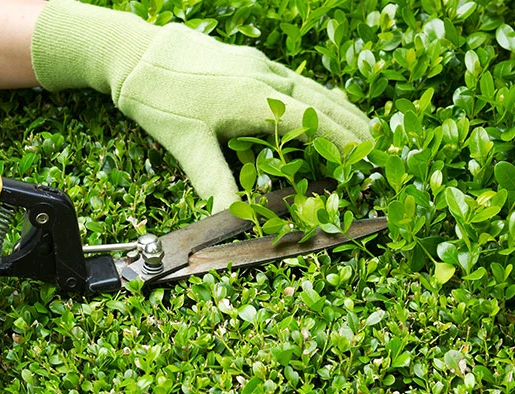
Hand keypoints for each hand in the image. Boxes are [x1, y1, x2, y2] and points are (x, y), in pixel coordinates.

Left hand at [31, 0, 371, 210]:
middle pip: (321, 103)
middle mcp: (264, 78)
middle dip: (352, 127)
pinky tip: (320, 101)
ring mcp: (258, 65)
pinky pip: (294, 78)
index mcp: (254, 100)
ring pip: (311, 87)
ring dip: (339, 108)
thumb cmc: (158, 98)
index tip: (364, 161)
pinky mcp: (249, 59)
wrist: (134, 52)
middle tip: (380, 149)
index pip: (311, 124)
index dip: (341, 144)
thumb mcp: (185, 144)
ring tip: (364, 126)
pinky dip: (316, 94)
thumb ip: (214, 181)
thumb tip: (232, 220)